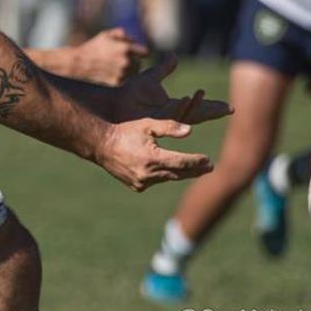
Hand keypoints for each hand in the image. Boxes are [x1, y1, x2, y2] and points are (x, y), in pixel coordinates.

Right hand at [73, 27, 148, 84]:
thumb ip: (122, 34)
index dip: (142, 53)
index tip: (139, 54)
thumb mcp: (106, 35)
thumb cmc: (93, 47)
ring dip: (128, 70)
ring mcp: (122, 74)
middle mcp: (126, 62)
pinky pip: (125, 80)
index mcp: (125, 48)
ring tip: (116, 67)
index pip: (145, 53)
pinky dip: (122, 78)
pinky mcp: (117, 83)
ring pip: (133, 73)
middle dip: (133, 61)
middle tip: (121, 60)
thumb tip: (133, 40)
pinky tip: (112, 73)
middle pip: (139, 64)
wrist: (79, 63)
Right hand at [95, 119, 215, 191]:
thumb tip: (190, 131)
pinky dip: (165, 175)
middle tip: (209, 167)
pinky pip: (156, 181)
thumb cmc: (125, 131)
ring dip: (181, 173)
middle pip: (179, 173)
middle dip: (195, 170)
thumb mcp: (148, 124)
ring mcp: (142, 182)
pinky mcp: (137, 186)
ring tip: (195, 169)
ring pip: (168, 178)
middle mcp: (148, 174)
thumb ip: (170, 127)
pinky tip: (172, 170)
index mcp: (152, 158)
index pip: (182, 162)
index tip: (209, 160)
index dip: (197, 161)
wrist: (101, 145)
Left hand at [114, 53, 230, 124]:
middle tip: (229, 108)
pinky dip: (179, 108)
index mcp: (172, 108)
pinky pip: (170, 116)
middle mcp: (170, 117)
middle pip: (196, 115)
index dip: (212, 108)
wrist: (112, 104)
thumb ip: (163, 69)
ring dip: (195, 105)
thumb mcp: (149, 78)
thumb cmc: (128, 95)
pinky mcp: (153, 122)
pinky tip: (187, 99)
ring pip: (185, 115)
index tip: (230, 108)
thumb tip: (174, 56)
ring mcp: (162, 122)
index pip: (197, 109)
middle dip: (212, 111)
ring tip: (201, 92)